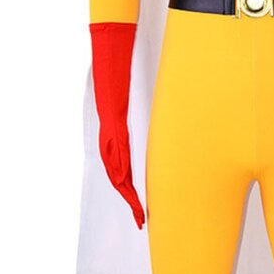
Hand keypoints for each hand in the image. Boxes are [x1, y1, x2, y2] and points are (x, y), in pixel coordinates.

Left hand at [90, 20, 145, 229]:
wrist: (111, 55)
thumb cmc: (123, 72)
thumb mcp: (138, 98)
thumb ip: (141, 112)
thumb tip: (163, 119)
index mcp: (115, 130)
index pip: (123, 166)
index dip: (130, 188)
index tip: (140, 205)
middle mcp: (110, 136)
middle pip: (118, 175)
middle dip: (129, 198)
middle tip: (141, 218)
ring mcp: (110, 133)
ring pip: (117, 172)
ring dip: (127, 194)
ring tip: (139, 212)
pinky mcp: (112, 128)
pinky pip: (118, 159)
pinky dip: (124, 179)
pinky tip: (131, 193)